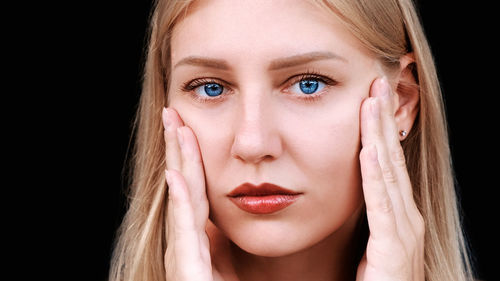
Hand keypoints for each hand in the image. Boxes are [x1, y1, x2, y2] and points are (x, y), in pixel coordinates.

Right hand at [162, 108, 236, 280]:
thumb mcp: (234, 265)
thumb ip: (228, 240)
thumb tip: (240, 207)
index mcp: (202, 244)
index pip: (196, 192)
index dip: (192, 158)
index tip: (189, 125)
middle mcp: (190, 248)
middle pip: (184, 189)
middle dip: (179, 150)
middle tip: (174, 113)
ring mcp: (186, 261)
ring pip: (181, 204)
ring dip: (179, 164)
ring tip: (175, 128)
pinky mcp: (189, 276)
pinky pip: (185, 234)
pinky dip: (180, 204)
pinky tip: (176, 176)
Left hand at [356, 78, 424, 280]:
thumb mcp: (371, 243)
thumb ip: (365, 216)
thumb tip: (346, 189)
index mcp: (399, 215)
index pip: (388, 163)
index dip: (380, 130)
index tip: (370, 98)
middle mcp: (407, 218)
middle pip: (392, 159)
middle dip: (383, 121)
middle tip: (377, 83)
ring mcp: (404, 232)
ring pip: (389, 174)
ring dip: (380, 136)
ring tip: (372, 102)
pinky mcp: (394, 249)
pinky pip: (382, 206)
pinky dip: (376, 176)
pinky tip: (368, 150)